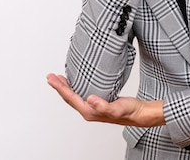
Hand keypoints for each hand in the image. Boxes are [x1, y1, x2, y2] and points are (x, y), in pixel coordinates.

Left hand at [46, 73, 164, 126]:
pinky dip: (75, 87)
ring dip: (65, 87)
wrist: (138, 113)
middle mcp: (89, 110)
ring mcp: (92, 107)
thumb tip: (90, 99)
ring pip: (74, 96)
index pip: (71, 98)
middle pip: (69, 97)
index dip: (60, 88)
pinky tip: (76, 83)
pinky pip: (81, 95)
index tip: (52, 79)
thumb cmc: (129, 111)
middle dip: (59, 87)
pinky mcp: (97, 102)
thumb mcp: (117, 108)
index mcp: (90, 111)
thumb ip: (103, 106)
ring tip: (59, 79)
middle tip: (50, 77)